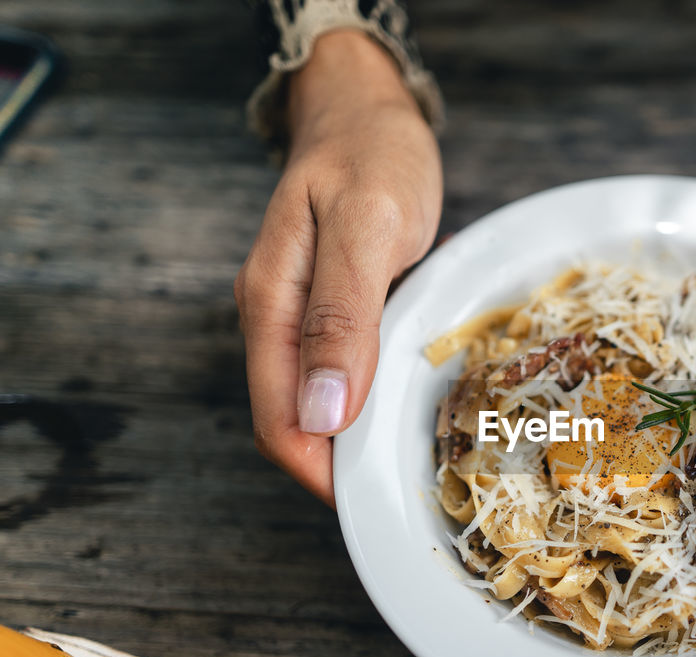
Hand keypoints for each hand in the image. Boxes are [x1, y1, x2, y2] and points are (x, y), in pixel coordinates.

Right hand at [234, 31, 442, 505]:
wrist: (365, 108)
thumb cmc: (370, 156)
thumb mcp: (365, 227)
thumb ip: (341, 317)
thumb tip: (322, 414)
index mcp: (270, 307)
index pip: (282, 423)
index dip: (323, 474)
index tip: (375, 502)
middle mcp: (278, 320)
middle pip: (299, 422)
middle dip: (345, 466)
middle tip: (410, 487)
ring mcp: (303, 315)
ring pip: (324, 401)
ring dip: (364, 434)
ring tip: (419, 457)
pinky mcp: (334, 309)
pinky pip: (347, 370)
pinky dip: (377, 395)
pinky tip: (416, 401)